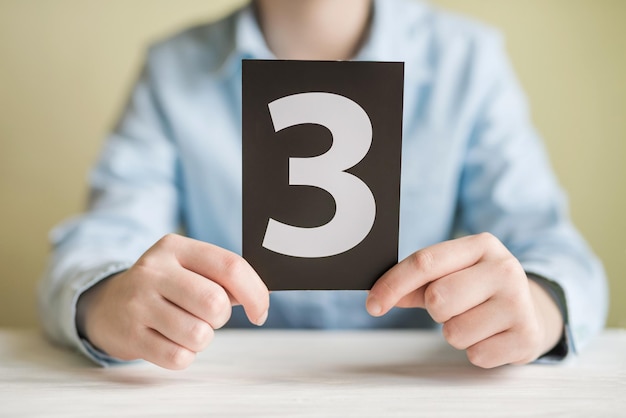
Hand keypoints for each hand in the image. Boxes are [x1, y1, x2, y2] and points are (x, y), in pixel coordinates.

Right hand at [77, 234, 268, 369]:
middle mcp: (154, 270)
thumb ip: (225, 278)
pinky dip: (184, 355)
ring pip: (199, 334)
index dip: (256, 293)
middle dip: (221, 317)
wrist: (107, 305)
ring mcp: (138, 303)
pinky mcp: (130, 335)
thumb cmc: (165, 288)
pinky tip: (170, 341)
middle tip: (208, 317)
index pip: (231, 266)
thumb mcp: (190, 268)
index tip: (260, 312)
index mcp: (176, 247)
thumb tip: (262, 299)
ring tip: (186, 327)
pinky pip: (179, 357)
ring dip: (202, 338)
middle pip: (216, 302)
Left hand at [366, 233, 563, 367]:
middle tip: (454, 307)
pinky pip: (476, 355)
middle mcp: (504, 268)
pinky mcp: (527, 336)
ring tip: (475, 321)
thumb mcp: (452, 274)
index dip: (392, 284)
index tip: (373, 304)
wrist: (532, 309)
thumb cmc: (481, 289)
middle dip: (436, 310)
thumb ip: (415, 283)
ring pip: (454, 332)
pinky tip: (490, 335)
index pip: (424, 262)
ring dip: (455, 332)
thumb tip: (379, 295)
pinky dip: (476, 350)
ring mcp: (519, 303)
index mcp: (481, 245)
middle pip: (437, 299)